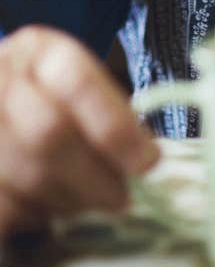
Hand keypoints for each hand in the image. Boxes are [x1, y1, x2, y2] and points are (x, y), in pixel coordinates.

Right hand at [0, 26, 158, 239]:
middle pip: (50, 134)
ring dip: (67, 201)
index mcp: (38, 50)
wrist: (1, 98)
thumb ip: (111, 115)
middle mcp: (1, 79)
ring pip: (27, 175)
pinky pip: (5, 207)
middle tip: (122, 198)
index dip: (116, 127)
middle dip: (94, 176)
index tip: (147, 162)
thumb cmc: (48, 96)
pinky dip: (33, 216)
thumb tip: (144, 160)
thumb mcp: (79, 86)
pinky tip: (48, 208)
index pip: (78, 83)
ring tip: (88, 201)